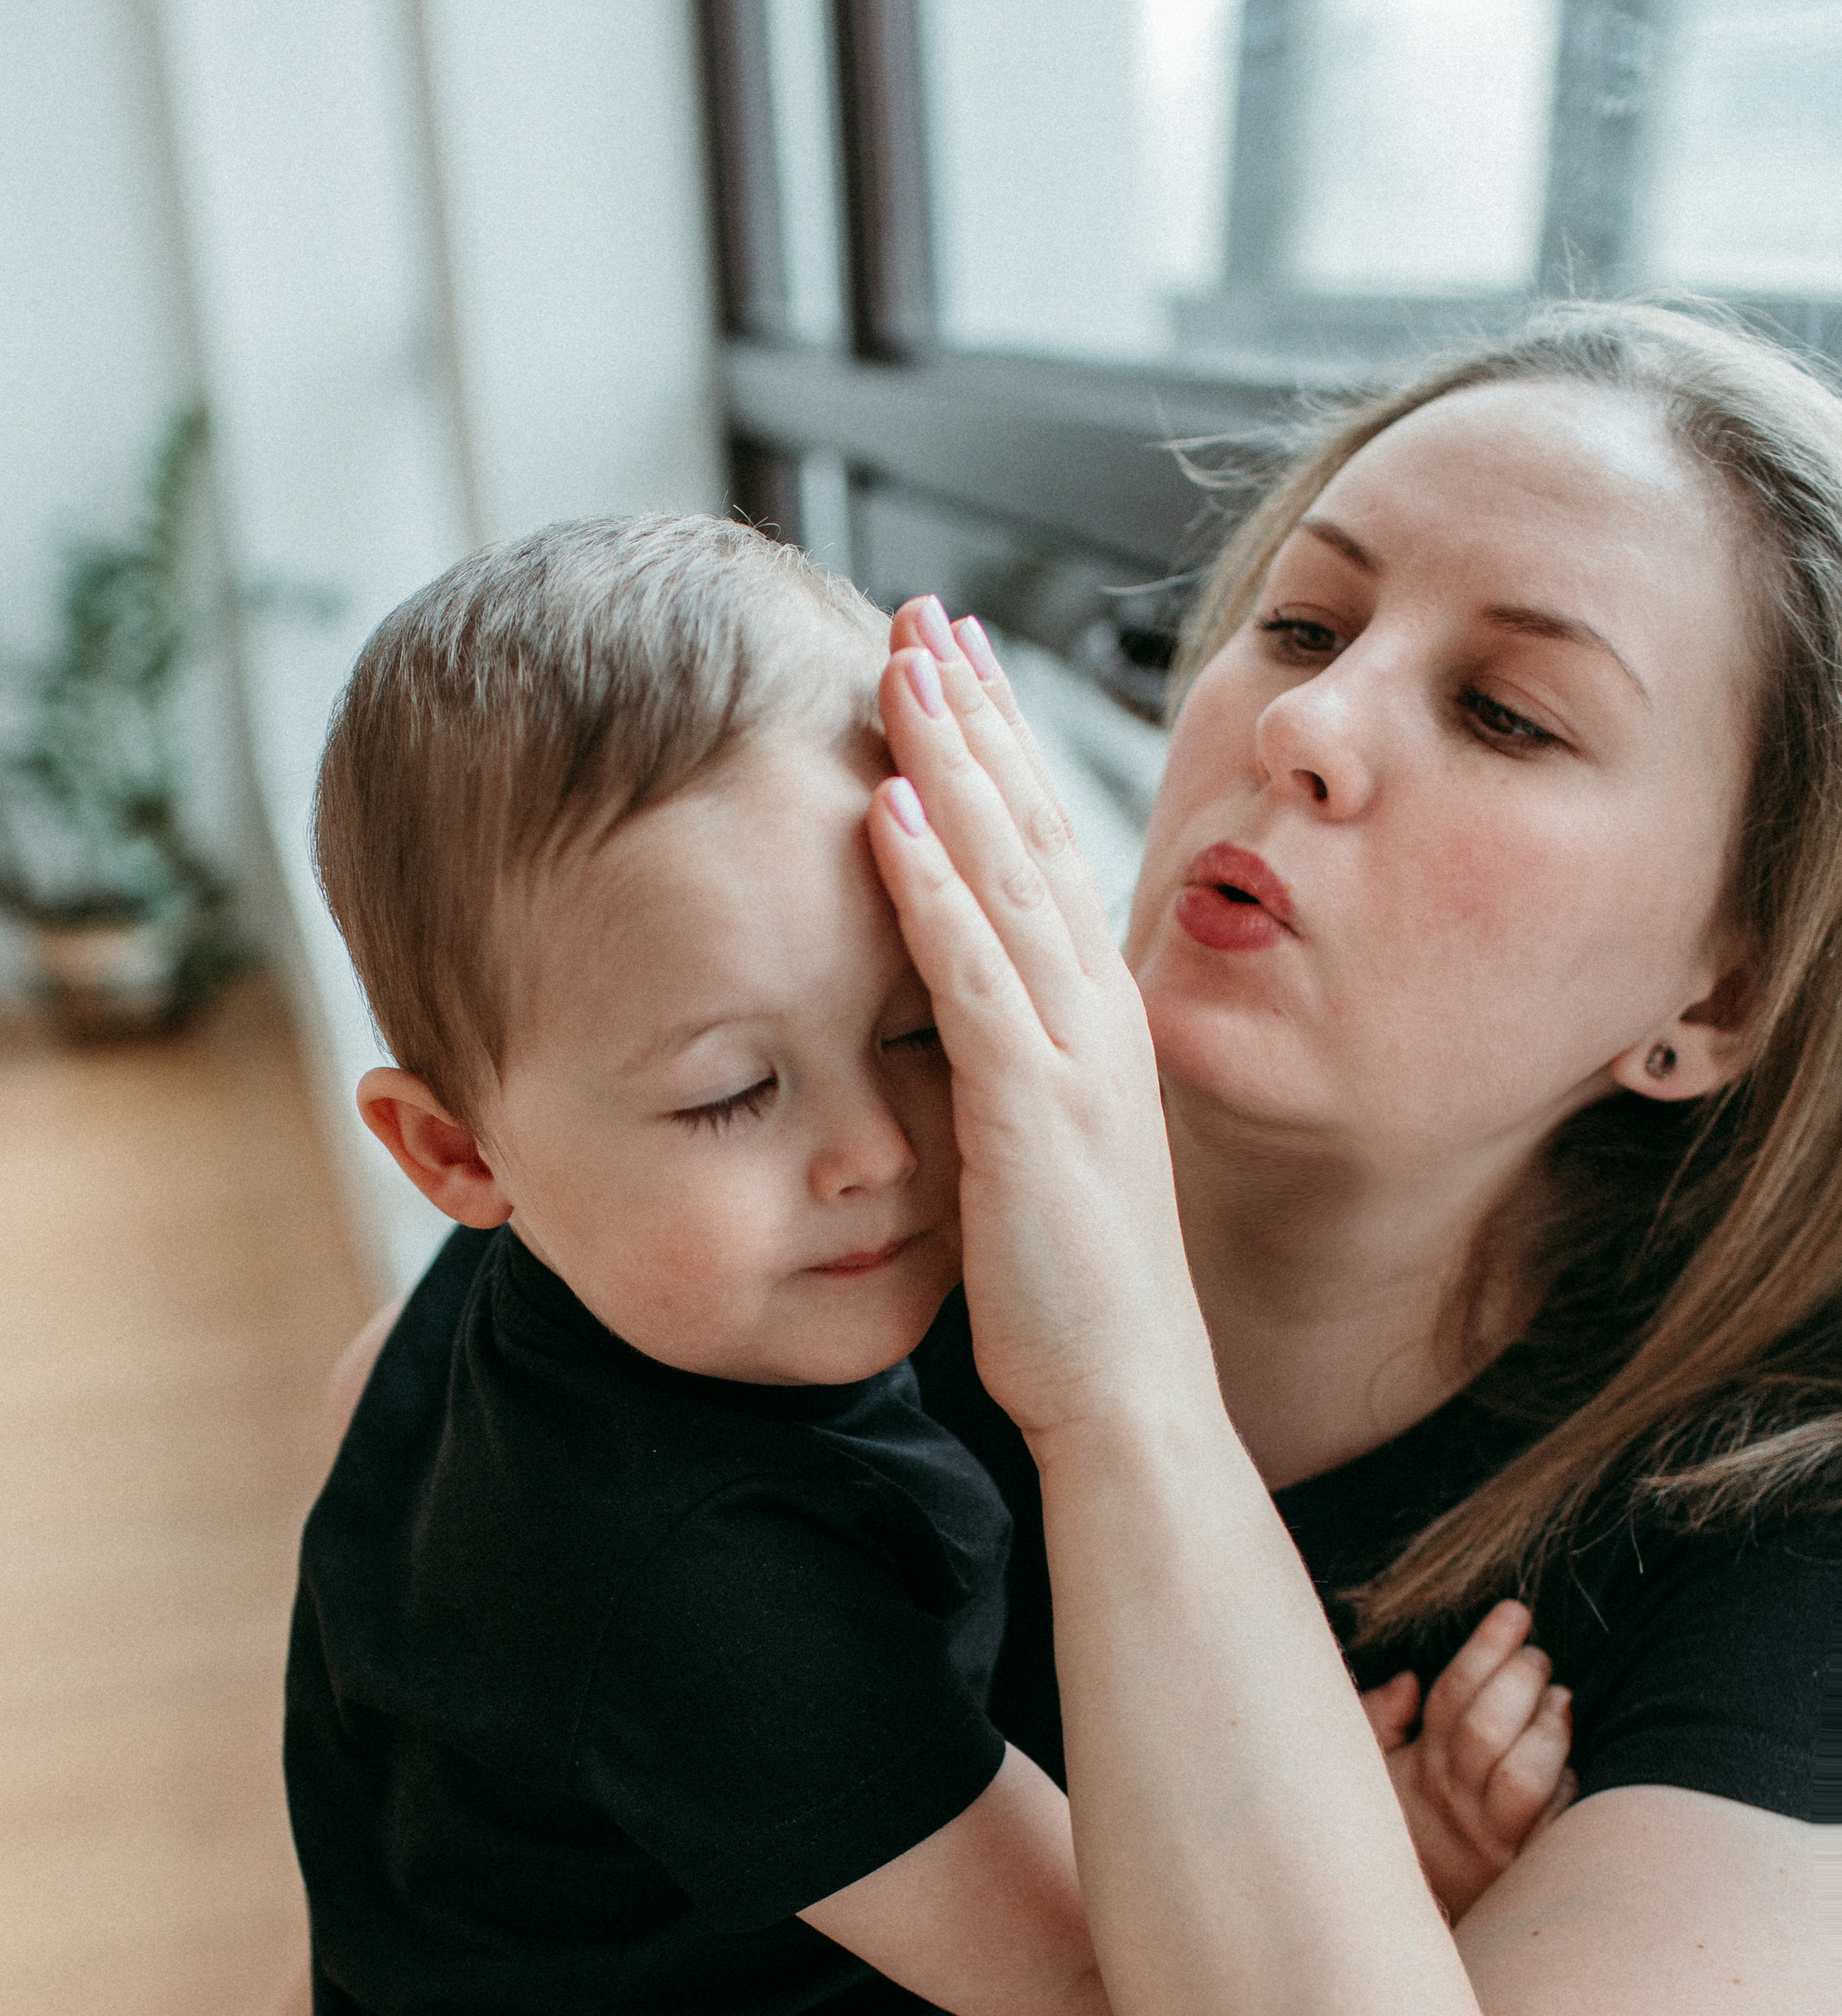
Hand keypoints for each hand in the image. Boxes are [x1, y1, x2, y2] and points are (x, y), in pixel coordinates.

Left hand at [867, 603, 1208, 1448]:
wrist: (1130, 1402)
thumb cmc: (1077, 1298)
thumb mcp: (1047, 1155)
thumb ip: (1016, 1075)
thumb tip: (969, 1034)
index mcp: (1098, 1023)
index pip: (1044, 855)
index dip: (1000, 753)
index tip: (953, 668)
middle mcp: (1098, 1017)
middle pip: (1032, 831)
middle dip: (976, 715)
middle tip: (924, 613)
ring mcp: (1072, 1060)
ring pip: (1005, 875)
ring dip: (950, 761)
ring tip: (898, 661)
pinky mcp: (1031, 1115)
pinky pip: (970, 979)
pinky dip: (929, 889)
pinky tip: (886, 810)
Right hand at [1362, 1601, 1576, 1921]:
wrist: (1408, 1920)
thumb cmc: (1399, 1828)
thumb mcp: (1370, 1770)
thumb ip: (1376, 1718)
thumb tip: (1406, 1679)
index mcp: (1419, 1767)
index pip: (1451, 1696)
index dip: (1485, 1649)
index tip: (1514, 1613)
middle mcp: (1455, 1800)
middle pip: (1487, 1730)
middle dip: (1520, 1680)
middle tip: (1539, 1655)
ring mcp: (1493, 1837)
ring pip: (1524, 1777)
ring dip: (1549, 1729)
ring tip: (1560, 1700)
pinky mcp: (1527, 1867)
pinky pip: (1556, 1822)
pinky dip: (1571, 1784)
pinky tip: (1574, 1761)